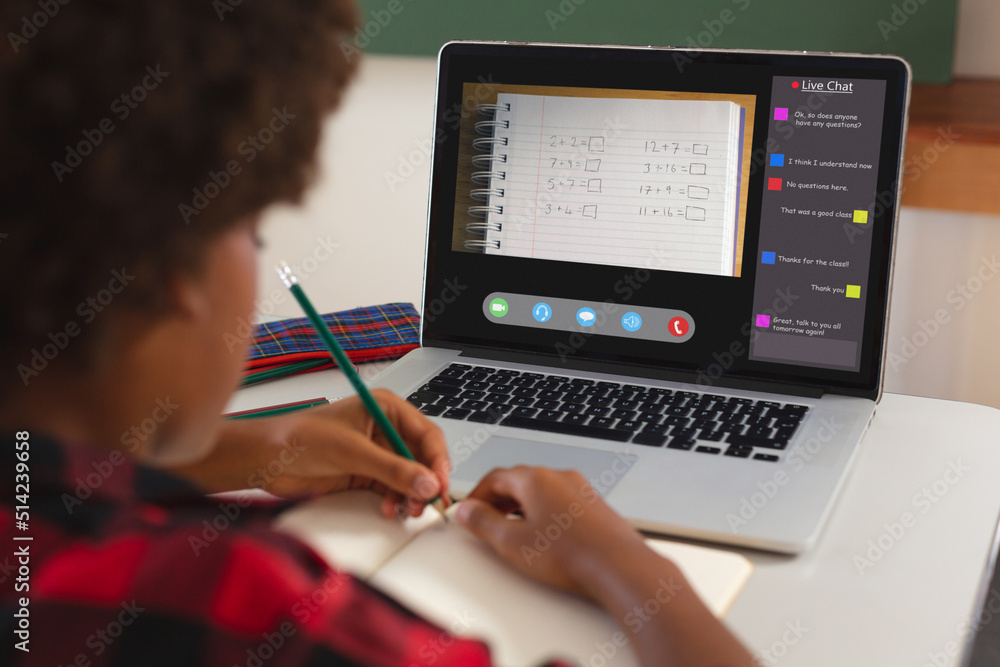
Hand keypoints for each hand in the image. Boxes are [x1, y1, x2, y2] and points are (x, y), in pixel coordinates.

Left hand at [175, 389, 450, 518]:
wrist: (264, 459)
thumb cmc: (299, 439)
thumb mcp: (352, 452)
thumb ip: (393, 469)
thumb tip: (428, 484)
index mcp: (386, 407)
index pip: (427, 434)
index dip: (438, 461)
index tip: (440, 485)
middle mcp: (385, 427)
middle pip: (421, 457)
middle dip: (425, 481)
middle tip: (426, 504)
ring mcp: (375, 451)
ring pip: (408, 475)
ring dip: (410, 494)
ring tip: (407, 511)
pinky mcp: (364, 472)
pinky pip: (391, 487)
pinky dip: (394, 500)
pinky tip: (389, 509)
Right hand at [456, 466, 652, 599]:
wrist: (619, 567)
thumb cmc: (571, 554)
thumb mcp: (512, 542)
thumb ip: (484, 523)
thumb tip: (468, 510)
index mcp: (535, 479)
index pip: (495, 477)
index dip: (476, 495)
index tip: (468, 512)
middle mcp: (559, 477)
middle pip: (518, 482)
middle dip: (497, 501)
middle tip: (484, 522)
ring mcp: (580, 490)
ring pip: (541, 492)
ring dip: (521, 508)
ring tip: (513, 533)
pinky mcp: (594, 507)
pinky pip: (560, 503)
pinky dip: (544, 514)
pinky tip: (545, 539)